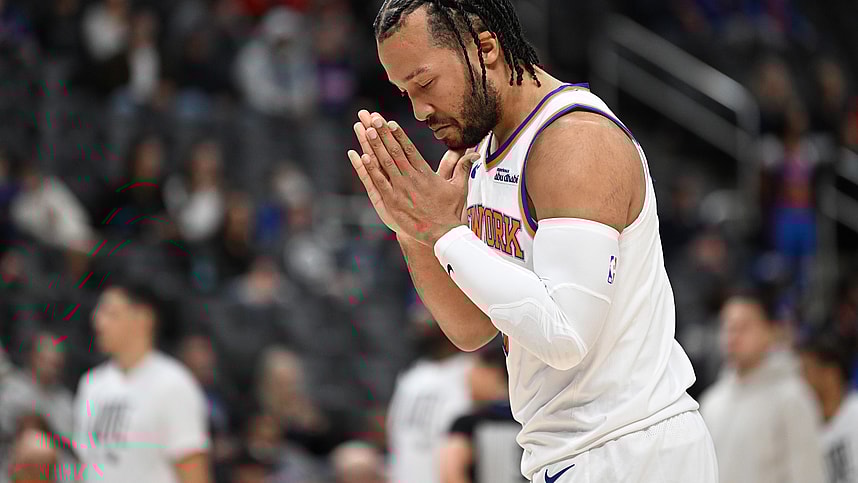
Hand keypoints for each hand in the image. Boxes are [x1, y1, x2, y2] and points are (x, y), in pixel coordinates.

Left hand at [348, 111, 478, 245]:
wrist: (442, 235)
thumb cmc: (450, 211)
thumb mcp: (459, 187)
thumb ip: (462, 167)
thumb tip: (475, 153)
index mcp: (425, 173)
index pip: (410, 149)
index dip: (398, 135)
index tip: (389, 122)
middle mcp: (411, 179)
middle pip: (395, 151)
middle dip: (383, 134)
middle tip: (373, 118)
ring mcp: (400, 190)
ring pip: (384, 163)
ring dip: (374, 146)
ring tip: (365, 130)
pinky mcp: (392, 202)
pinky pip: (378, 182)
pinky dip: (370, 169)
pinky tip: (362, 156)